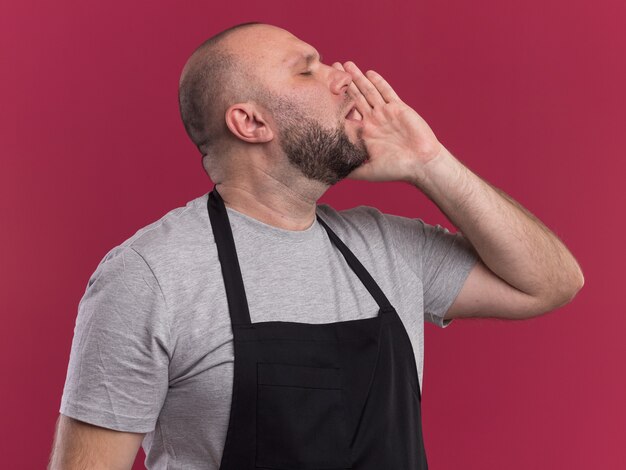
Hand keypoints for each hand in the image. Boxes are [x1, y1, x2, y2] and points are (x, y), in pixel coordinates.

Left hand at [334, 61, 444, 183]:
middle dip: (343, 83)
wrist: (421, 163)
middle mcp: (372, 121)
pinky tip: (369, 73)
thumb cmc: (396, 170)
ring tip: (346, 65)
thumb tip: (329, 175)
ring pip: (368, 91)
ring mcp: (385, 113)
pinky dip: (379, 82)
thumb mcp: (368, 172)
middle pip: (354, 97)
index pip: (345, 114)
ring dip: (358, 78)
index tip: (321, 92)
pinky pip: (387, 92)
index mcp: (363, 134)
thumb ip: (351, 170)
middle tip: (329, 68)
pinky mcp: (399, 108)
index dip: (334, 103)